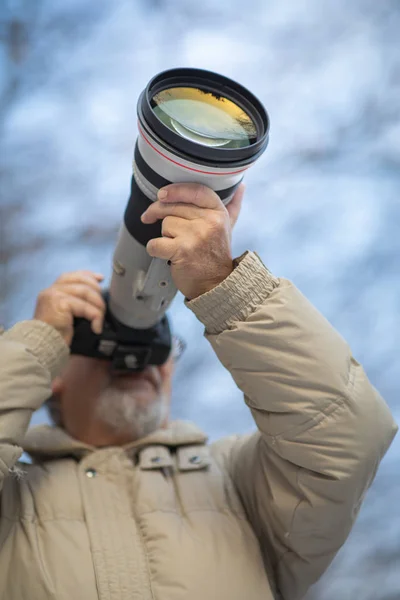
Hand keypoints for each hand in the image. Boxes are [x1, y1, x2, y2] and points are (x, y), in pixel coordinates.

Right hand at [33, 271, 105, 345]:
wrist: (43, 345)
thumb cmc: (55, 334)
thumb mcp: (65, 314)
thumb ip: (74, 301)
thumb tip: (94, 293)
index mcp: (51, 290)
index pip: (72, 276)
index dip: (88, 275)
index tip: (101, 279)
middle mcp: (51, 289)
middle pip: (81, 281)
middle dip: (96, 291)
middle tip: (102, 306)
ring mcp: (54, 294)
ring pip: (85, 292)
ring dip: (98, 306)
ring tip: (100, 319)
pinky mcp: (60, 303)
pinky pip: (85, 306)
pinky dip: (95, 316)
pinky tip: (96, 327)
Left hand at [140, 183, 244, 299]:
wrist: (216, 285)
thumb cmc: (216, 254)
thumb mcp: (228, 227)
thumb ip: (233, 206)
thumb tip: (241, 186)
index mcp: (218, 213)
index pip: (195, 190)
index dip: (175, 190)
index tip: (161, 194)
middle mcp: (209, 222)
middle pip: (172, 206)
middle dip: (158, 212)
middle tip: (150, 217)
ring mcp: (195, 236)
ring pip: (164, 224)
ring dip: (164, 235)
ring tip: (177, 245)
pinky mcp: (181, 251)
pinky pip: (155, 243)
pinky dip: (155, 250)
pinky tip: (165, 254)